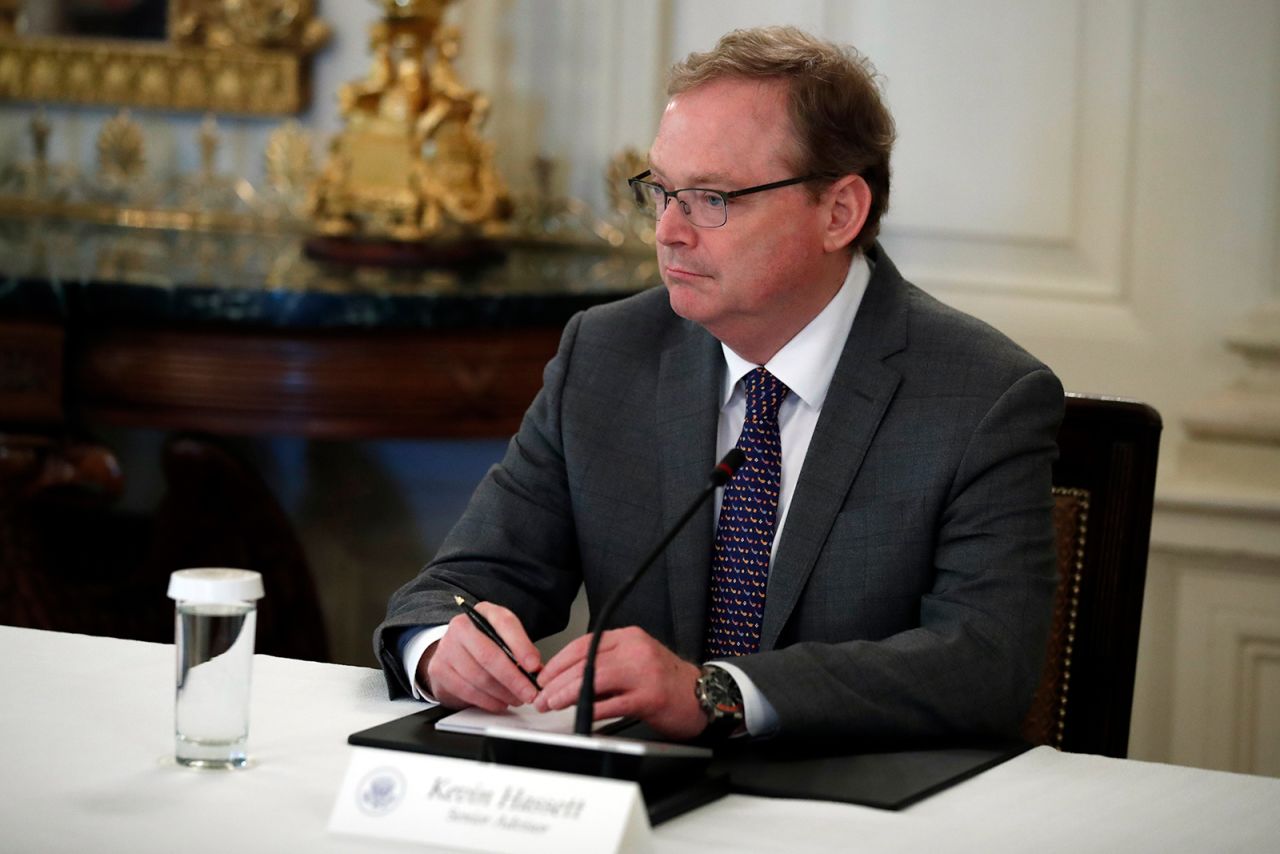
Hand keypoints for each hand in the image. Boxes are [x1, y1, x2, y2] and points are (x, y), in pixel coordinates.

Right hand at [420, 602, 541, 712]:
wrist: (453, 653)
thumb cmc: (484, 644)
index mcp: (483, 612)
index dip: (521, 646)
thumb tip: (536, 671)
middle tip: (529, 693)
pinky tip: (500, 702)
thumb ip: (521, 650)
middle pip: (489, 655)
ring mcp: (447, 648)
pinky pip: (467, 691)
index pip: (504, 623)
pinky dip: (488, 701)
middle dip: (514, 678)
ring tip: (517, 699)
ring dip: (503, 693)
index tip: (534, 667)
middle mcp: (461, 626)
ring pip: (479, 677)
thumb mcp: (504, 638)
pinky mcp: (439, 670)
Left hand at [533, 626, 707, 739]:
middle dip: (557, 680)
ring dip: (567, 693)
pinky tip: (580, 716)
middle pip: (585, 661)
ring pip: (594, 678)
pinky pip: (612, 704)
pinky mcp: (650, 697)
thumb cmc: (667, 681)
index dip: (559, 661)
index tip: (544, 676)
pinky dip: (592, 710)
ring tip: (553, 704)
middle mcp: (636, 649)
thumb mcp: (635, 662)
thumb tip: (565, 679)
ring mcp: (644, 672)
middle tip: (542, 696)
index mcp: (629, 637)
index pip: (585, 643)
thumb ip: (606, 664)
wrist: (703, 696)